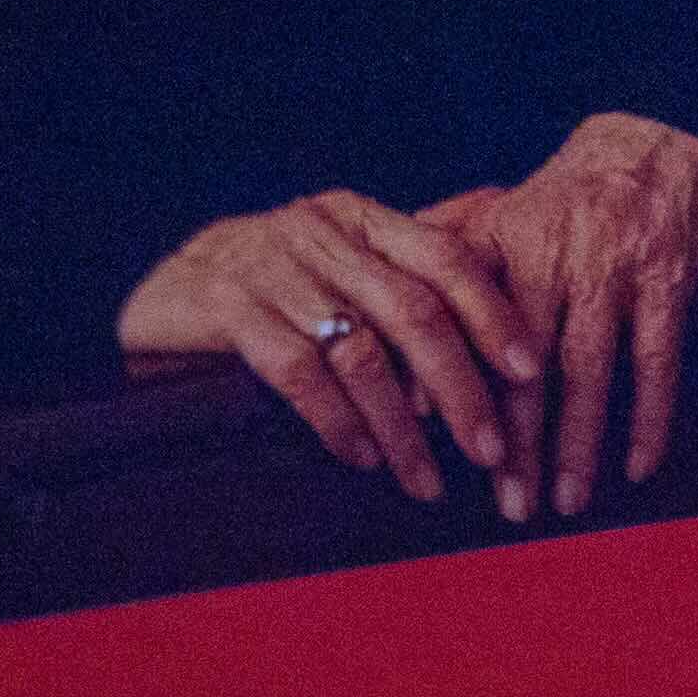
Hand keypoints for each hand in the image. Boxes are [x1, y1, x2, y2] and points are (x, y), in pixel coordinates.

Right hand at [121, 191, 538, 505]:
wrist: (167, 287)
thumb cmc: (277, 282)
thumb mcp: (344, 256)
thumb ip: (413, 256)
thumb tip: (501, 229)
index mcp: (362, 218)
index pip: (446, 258)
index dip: (493, 314)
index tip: (530, 372)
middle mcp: (321, 234)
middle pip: (413, 312)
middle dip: (461, 388)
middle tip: (492, 449)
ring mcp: (271, 269)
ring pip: (360, 352)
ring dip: (402, 426)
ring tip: (427, 478)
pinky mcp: (227, 309)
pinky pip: (299, 374)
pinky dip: (338, 423)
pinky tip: (362, 457)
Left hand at [425, 114, 697, 523]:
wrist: (658, 144)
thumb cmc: (569, 195)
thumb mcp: (501, 211)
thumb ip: (444, 265)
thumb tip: (391, 333)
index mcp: (506, 241)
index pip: (467, 326)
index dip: (446, 385)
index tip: (425, 442)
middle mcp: (557, 255)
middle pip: (526, 365)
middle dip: (515, 441)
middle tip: (508, 503)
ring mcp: (616, 268)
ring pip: (590, 371)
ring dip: (578, 444)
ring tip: (567, 501)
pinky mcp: (669, 280)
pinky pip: (658, 361)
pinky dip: (650, 418)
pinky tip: (637, 467)